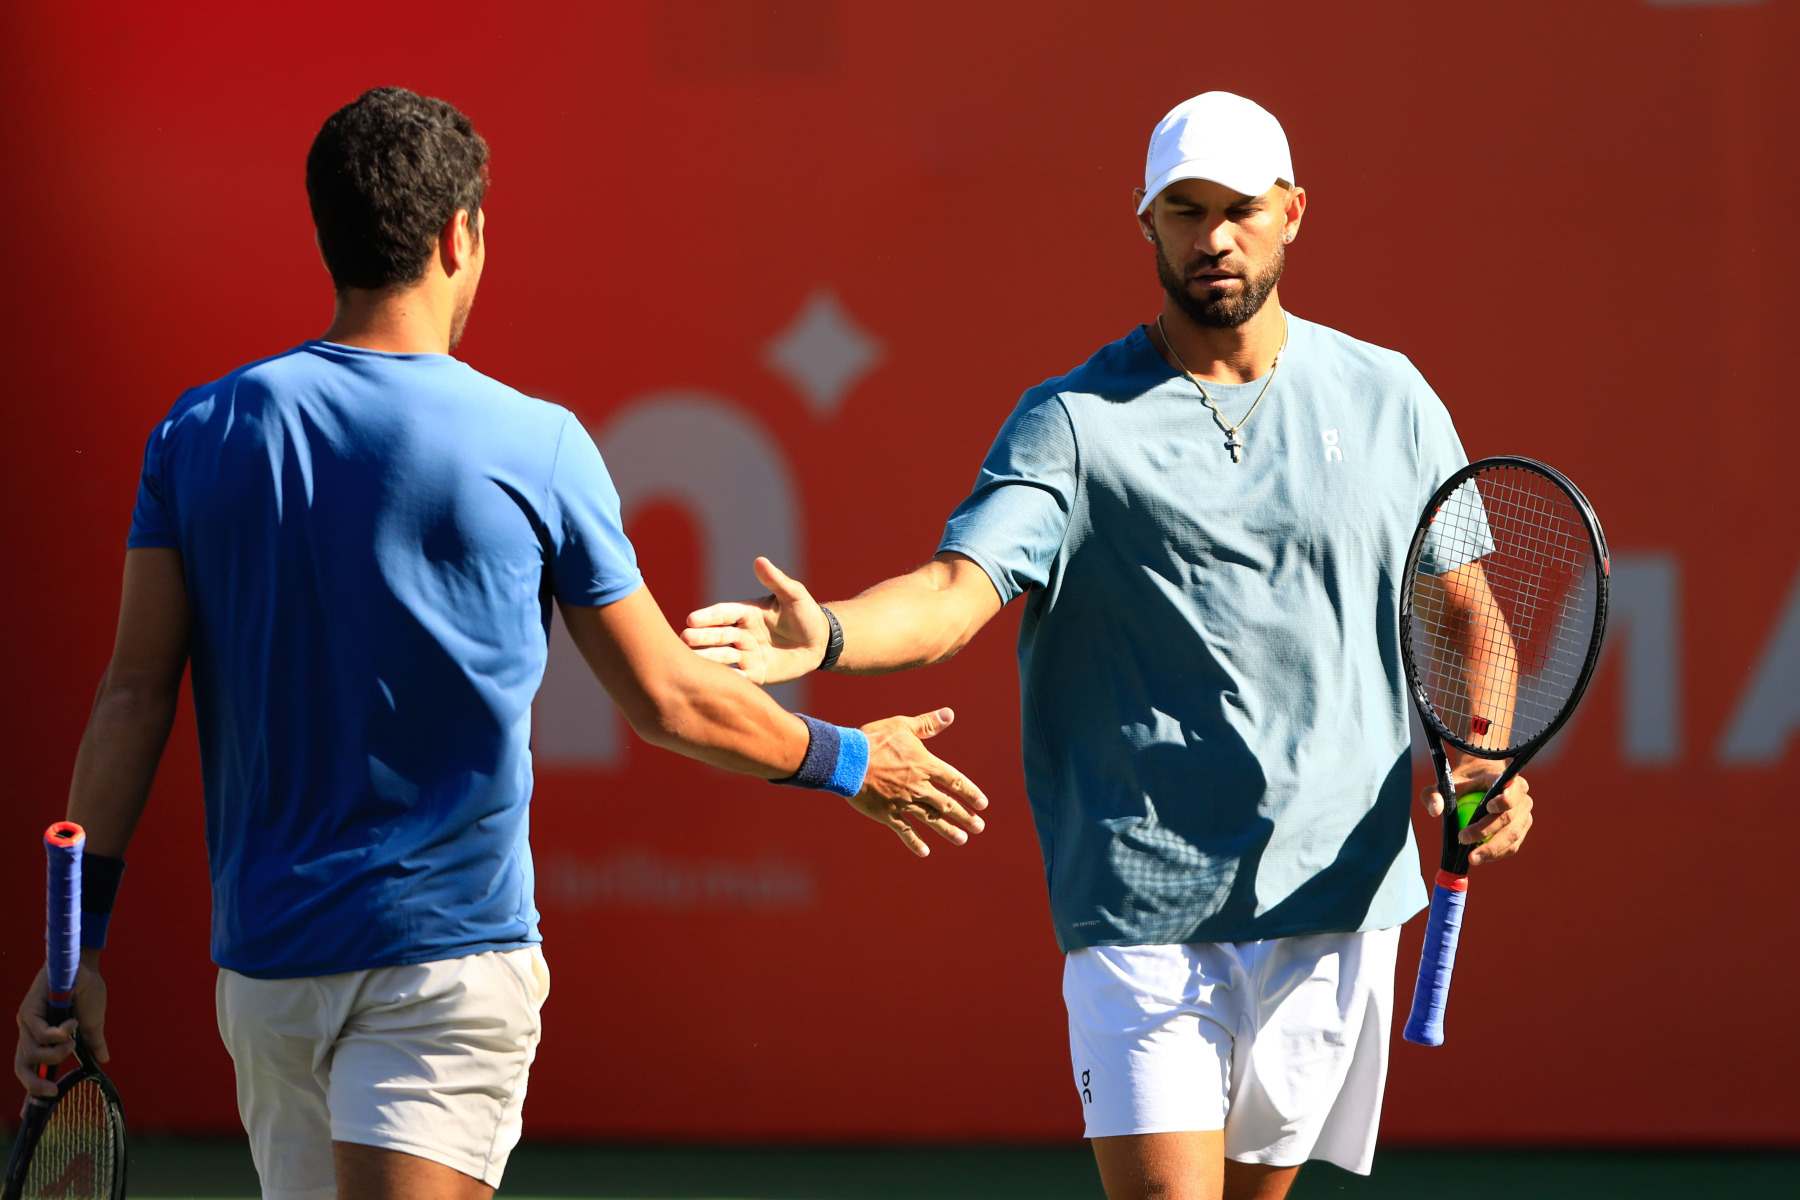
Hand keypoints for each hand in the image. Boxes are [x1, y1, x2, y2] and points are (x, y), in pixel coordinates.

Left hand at [14, 957, 108, 1098]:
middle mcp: (29, 1033)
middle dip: (35, 1083)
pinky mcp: (29, 1010)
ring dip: (56, 1052)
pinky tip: (70, 1024)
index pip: (31, 1069)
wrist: (84, 967)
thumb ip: (93, 1042)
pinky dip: (57, 1034)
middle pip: (22, 1067)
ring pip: (32, 1052)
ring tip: (72, 1039)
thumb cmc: (86, 991)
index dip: (31, 1089)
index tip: (30, 1112)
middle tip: (53, 1090)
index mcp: (41, 1039)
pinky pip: (39, 1033)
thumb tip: (105, 1059)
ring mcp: (26, 1022)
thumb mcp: (92, 1024)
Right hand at [683, 557, 829, 686]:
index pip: (723, 614)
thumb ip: (776, 581)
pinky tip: (713, 683)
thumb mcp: (794, 595)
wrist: (819, 642)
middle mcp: (741, 634)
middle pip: (718, 635)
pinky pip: (739, 677)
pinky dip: (727, 679)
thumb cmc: (805, 614)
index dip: (709, 617)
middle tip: (685, 639)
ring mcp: (746, 654)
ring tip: (691, 661)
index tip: (692, 619)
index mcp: (746, 613)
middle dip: (701, 637)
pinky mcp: (755, 674)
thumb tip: (760, 561)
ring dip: (708, 658)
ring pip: (723, 656)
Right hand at [851, 708, 988, 856]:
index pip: (955, 781)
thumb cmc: (874, 740)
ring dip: (948, 830)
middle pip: (947, 804)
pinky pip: (905, 830)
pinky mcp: (887, 813)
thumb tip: (950, 714)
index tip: (982, 804)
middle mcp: (918, 786)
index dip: (970, 793)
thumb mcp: (902, 726)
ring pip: (931, 819)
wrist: (847, 760)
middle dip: (965, 816)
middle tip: (979, 826)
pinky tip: (925, 852)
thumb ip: (927, 723)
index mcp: (925, 765)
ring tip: (962, 839)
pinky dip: (915, 842)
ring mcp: (903, 802)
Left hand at [1419, 756, 1532, 866]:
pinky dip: (1497, 853)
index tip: (1488, 807)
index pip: (1511, 788)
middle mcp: (1521, 796)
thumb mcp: (1444, 786)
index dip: (1504, 799)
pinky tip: (1480, 857)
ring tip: (1472, 858)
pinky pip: (1512, 845)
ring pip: (1513, 835)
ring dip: (1492, 848)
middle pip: (1508, 817)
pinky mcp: (1522, 829)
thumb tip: (1435, 810)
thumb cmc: (1462, 785)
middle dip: (1486, 831)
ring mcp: (1524, 813)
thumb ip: (1435, 794)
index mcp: (1505, 779)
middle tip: (1463, 839)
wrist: (1479, 787)